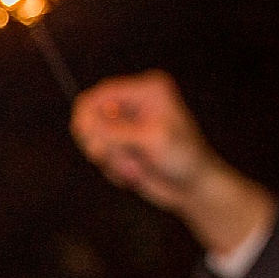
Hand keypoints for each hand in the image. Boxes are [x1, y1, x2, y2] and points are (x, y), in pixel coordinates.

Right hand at [70, 70, 274, 256]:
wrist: (194, 187)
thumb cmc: (185, 158)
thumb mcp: (150, 139)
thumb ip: (115, 130)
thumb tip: (84, 121)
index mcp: (148, 90)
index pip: (101, 94)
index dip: (88, 116)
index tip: (88, 138)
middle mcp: (136, 103)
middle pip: (91, 117)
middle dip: (104, 144)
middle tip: (123, 158)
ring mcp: (127, 125)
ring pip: (94, 140)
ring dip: (112, 159)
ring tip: (137, 167)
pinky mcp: (123, 145)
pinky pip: (101, 156)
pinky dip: (114, 168)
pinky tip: (137, 173)